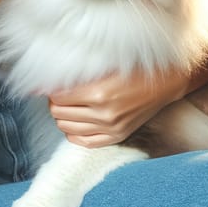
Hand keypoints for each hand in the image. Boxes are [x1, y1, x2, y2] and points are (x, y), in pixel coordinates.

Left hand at [48, 67, 191, 147]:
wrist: (165, 82)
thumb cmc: (136, 67)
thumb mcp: (105, 64)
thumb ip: (77, 72)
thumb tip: (42, 82)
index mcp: (99, 92)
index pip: (57, 96)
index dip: (52, 88)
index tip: (55, 82)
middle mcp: (103, 114)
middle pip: (58, 112)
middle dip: (55, 101)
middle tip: (62, 91)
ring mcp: (111, 128)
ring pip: (66, 127)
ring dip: (63, 114)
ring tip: (70, 103)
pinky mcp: (117, 137)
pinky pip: (83, 141)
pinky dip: (74, 131)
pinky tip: (77, 119)